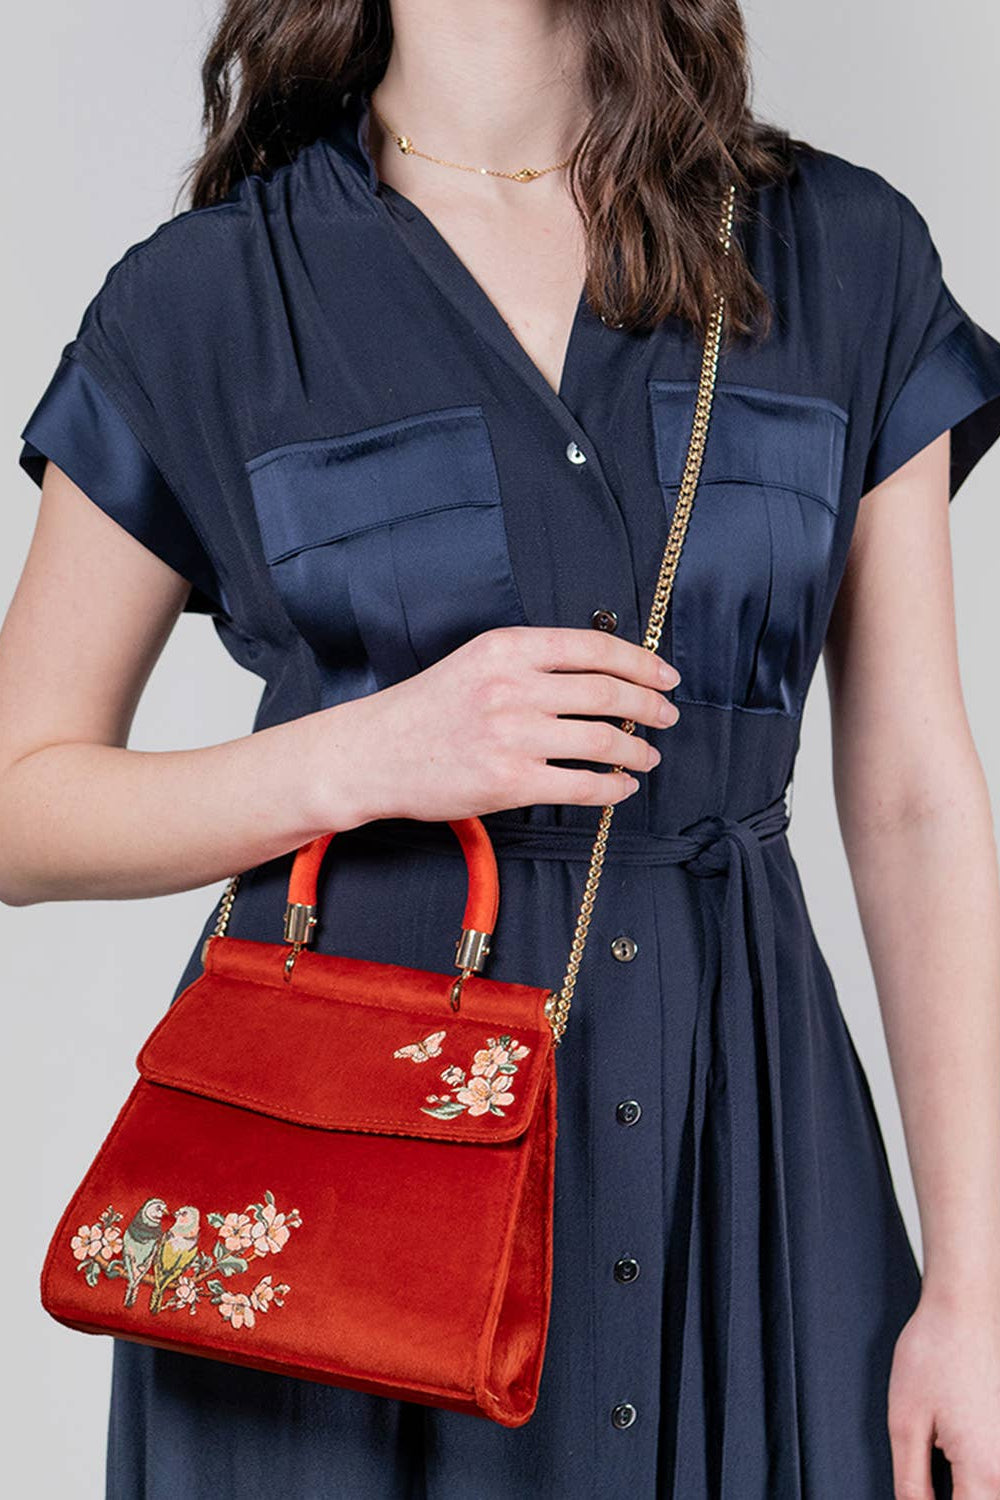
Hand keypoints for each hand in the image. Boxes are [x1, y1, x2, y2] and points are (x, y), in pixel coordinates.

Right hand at [326, 624, 680, 826]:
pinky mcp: (509, 782)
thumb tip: (601, 674)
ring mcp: (512, 736)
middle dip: (649, 706)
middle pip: (607, 692)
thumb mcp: (477, 661)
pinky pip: (582, 785)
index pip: (594, 647)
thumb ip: (532, 661)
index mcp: (507, 647)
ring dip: (637, 749)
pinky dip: (613, 787)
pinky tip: (622, 786)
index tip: (665, 676)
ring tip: (648, 754)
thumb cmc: (425, 709)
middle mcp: (512, 687)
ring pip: (602, 740)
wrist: (373, 754)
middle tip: (667, 715)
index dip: (642, 662)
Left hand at [887, 1282, 999, 1498]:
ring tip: (944, 1452)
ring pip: (992, 1488)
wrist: (966, 1307)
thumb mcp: (905, 1423)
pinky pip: (997, 1466)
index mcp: (984, 1472)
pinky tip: (963, 1444)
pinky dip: (981, 1466)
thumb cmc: (936, 1351)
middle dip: (957, 1495)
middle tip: (930, 1468)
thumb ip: (911, 1483)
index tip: (920, 1497)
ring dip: (969, 1483)